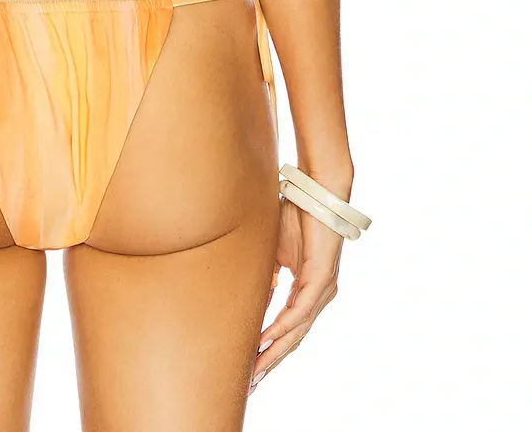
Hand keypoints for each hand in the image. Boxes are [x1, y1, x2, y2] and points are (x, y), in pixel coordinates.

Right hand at [250, 195, 342, 392]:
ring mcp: (322, 290)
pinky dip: (284, 327)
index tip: (252, 365)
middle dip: (272, 360)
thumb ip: (269, 275)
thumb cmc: (297, 215)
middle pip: (294, 338)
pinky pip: (301, 311)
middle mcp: (319, 296)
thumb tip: (259, 295)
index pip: (289, 328)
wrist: (317, 192)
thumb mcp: (276, 251)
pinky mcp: (322, 279)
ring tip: (257, 369)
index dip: (271, 348)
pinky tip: (269, 339)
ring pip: (298, 331)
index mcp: (309, 290)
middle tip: (253, 383)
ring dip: (276, 351)